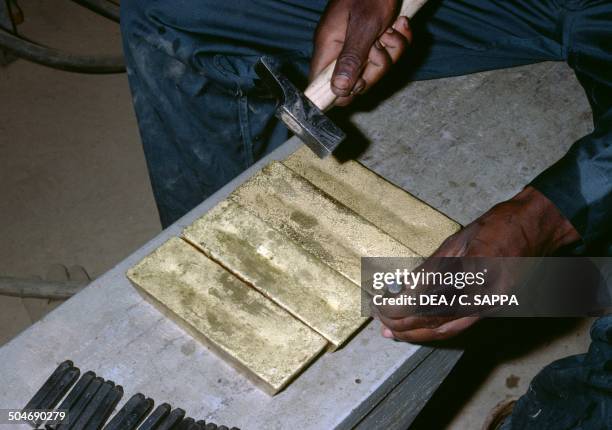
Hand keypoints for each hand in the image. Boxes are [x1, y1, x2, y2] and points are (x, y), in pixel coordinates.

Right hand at [310, 0, 411, 105]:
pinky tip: (398, 24)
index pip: (322, 85)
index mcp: (329, 47)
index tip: (359, 84)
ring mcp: (358, 45)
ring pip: (376, 69)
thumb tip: (338, 90)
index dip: (341, 92)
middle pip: (356, 83)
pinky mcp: (374, 40)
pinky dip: (398, 40)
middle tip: (380, 47)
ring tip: (392, 29)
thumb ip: (351, 59)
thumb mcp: (364, 27)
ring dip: (392, 51)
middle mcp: (341, 49)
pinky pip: (388, 54)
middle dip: (376, 69)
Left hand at [375, 186, 580, 342]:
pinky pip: (460, 324)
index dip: (400, 306)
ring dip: (417, 333)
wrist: (536, 228)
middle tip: (381, 319)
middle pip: (435, 321)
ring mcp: (491, 306)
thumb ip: (432, 267)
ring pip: (447, 330)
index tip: (382, 304)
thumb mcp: (458, 241)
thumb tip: (405, 287)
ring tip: (393, 332)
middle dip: (403, 324)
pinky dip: (436, 329)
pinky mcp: (494, 307)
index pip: (427, 300)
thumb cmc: (499, 227)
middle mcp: (483, 296)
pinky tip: (420, 328)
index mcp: (472, 275)